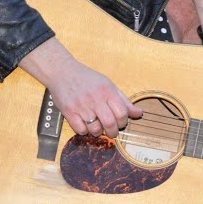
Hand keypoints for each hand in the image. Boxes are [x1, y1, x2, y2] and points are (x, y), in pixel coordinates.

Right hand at [17, 39, 141, 137]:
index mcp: (107, 91)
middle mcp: (95, 99)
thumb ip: (124, 101)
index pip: (122, 113)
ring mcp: (81, 106)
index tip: (120, 123)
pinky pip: (80, 130)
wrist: (63, 71)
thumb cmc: (87, 79)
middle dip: (113, 132)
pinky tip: (85, 124)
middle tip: (111, 132)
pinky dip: (84, 131)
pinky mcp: (69, 112)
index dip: (123, 122)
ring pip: (95, 129)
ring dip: (98, 132)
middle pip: (110, 123)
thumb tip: (139, 113)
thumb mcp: (108, 85)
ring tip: (96, 126)